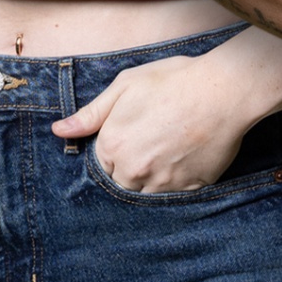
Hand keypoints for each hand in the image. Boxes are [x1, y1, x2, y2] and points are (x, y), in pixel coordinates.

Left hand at [51, 51, 254, 192]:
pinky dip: (174, 187)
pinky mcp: (189, 190)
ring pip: (144, 196)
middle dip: (128, 171)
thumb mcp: (125, 86)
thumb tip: (59, 131)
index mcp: (112, 146)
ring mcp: (162, 184)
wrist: (222, 91)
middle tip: (149, 145)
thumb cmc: (173, 81)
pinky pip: (173, 200)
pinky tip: (182, 163)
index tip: (128, 140)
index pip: (99, 167)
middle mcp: (133, 170)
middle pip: (120, 185)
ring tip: (165, 155)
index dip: (112, 154)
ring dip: (150, 181)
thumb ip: (91, 114)